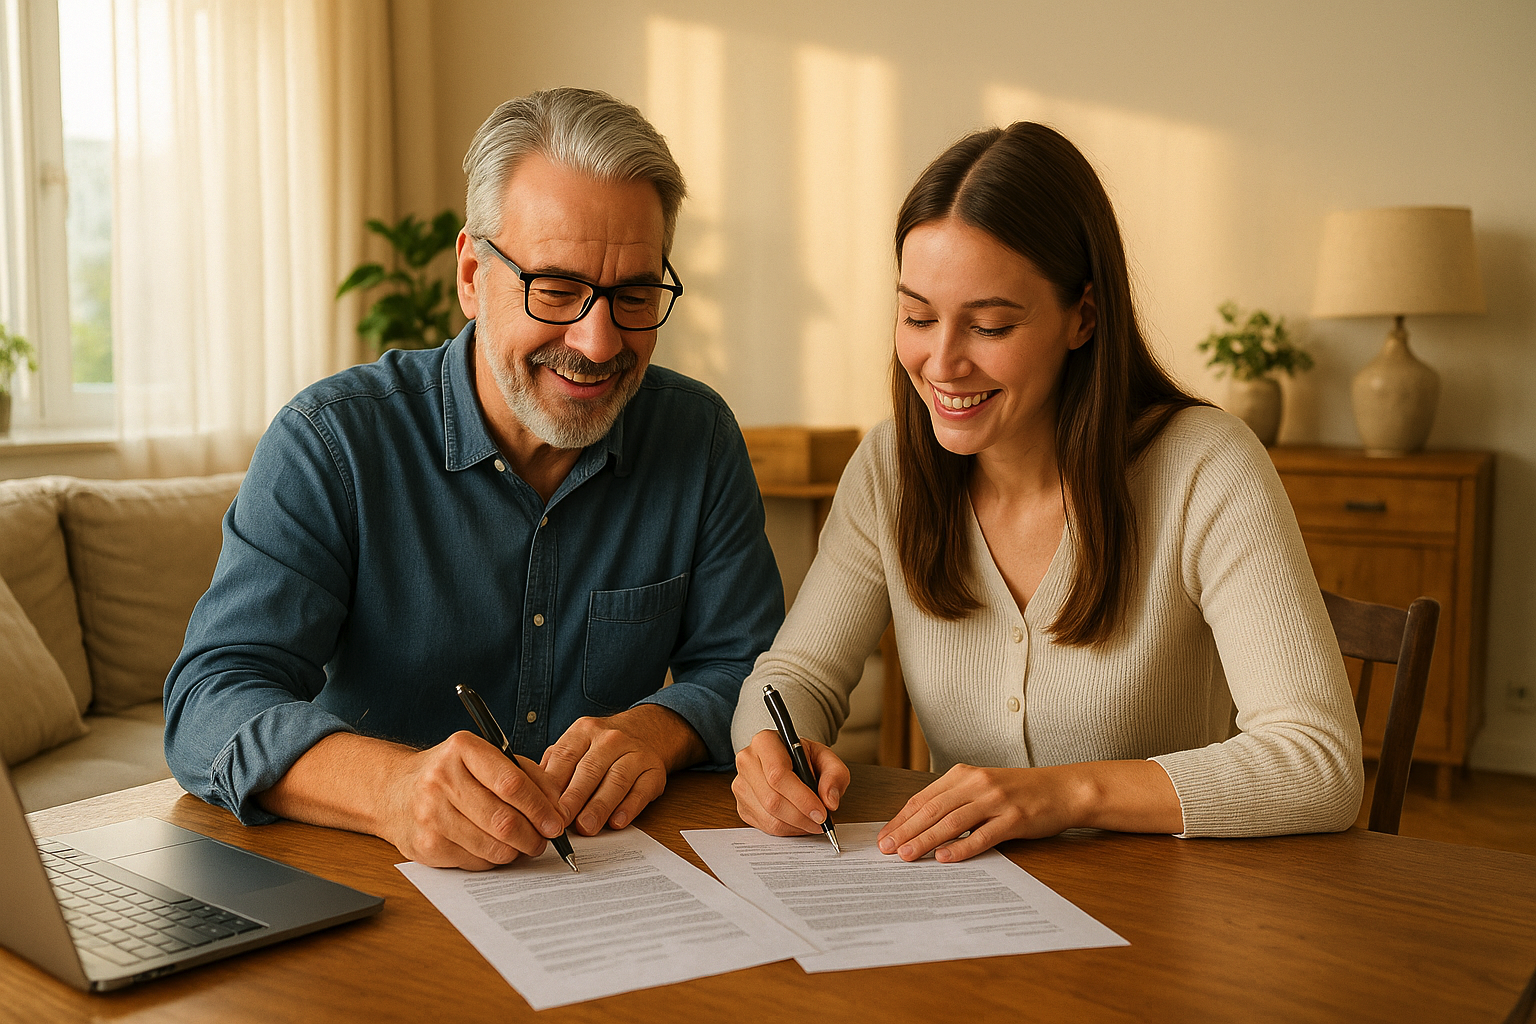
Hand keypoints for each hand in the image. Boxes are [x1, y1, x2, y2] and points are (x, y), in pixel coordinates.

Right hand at [378, 731, 568, 869]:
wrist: (394, 792)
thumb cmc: (452, 773)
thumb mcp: (486, 758)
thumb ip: (526, 774)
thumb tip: (559, 806)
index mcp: (462, 749)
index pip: (511, 783)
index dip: (540, 807)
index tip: (556, 821)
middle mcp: (441, 779)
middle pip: (504, 820)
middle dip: (534, 836)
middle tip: (545, 840)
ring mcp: (430, 815)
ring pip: (492, 846)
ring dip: (517, 851)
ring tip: (523, 845)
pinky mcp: (425, 846)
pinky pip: (475, 862)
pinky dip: (493, 860)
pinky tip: (495, 848)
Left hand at [540, 705, 703, 834]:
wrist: (647, 731)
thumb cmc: (600, 747)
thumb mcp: (575, 745)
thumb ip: (554, 767)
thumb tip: (530, 795)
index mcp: (584, 731)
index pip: (564, 757)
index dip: (552, 786)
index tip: (541, 809)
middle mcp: (610, 738)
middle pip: (590, 770)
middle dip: (574, 798)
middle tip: (561, 823)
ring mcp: (635, 752)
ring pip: (616, 780)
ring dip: (600, 806)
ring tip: (587, 827)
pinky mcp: (654, 770)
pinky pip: (642, 790)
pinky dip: (629, 807)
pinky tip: (617, 821)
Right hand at [732, 729, 849, 836]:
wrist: (789, 760)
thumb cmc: (804, 757)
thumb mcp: (826, 758)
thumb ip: (834, 775)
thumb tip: (829, 801)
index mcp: (765, 742)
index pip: (778, 774)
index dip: (801, 798)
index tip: (821, 812)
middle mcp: (748, 761)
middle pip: (772, 799)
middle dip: (801, 816)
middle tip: (821, 821)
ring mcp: (741, 785)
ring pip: (769, 816)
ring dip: (796, 825)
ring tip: (813, 822)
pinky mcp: (742, 805)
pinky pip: (765, 826)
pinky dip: (787, 829)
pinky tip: (799, 822)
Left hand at [877, 764, 1081, 862]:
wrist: (1062, 789)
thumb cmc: (1019, 791)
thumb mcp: (982, 787)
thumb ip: (954, 800)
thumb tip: (920, 826)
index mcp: (963, 774)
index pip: (923, 799)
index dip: (901, 819)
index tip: (884, 837)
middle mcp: (976, 784)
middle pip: (932, 810)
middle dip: (906, 831)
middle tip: (887, 850)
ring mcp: (996, 800)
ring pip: (952, 822)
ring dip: (926, 840)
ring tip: (907, 856)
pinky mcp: (1014, 818)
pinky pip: (983, 835)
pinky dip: (962, 848)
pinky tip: (945, 858)